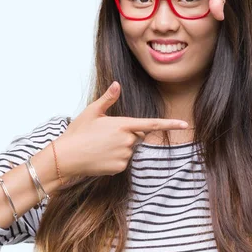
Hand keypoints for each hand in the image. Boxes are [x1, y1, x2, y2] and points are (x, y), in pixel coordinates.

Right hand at [55, 81, 189, 177]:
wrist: (66, 157)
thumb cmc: (78, 132)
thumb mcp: (92, 112)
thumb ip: (108, 98)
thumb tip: (117, 84)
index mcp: (122, 124)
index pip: (151, 124)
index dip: (170, 124)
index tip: (184, 124)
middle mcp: (127, 140)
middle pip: (135, 136)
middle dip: (124, 135)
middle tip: (103, 135)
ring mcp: (124, 155)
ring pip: (128, 149)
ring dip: (118, 147)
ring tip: (99, 146)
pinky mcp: (119, 168)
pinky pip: (122, 161)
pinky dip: (113, 159)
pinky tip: (100, 156)